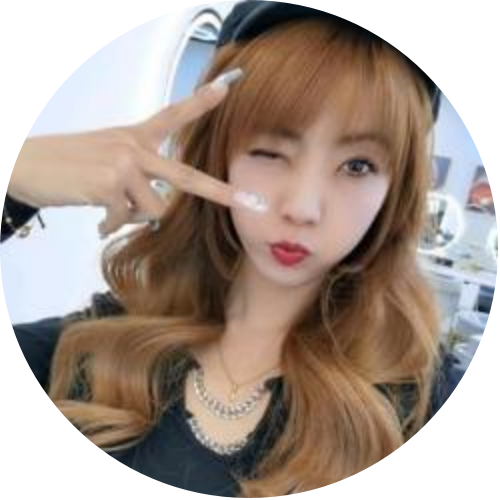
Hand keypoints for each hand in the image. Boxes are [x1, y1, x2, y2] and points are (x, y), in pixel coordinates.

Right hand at [8, 69, 267, 237]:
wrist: (24, 165)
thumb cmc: (68, 164)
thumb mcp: (106, 158)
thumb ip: (137, 177)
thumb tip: (153, 211)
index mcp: (135, 136)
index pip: (174, 115)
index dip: (202, 101)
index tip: (228, 87)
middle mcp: (134, 146)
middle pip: (184, 175)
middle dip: (216, 191)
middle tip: (243, 201)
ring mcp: (123, 164)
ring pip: (152, 209)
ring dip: (132, 216)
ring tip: (109, 211)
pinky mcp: (110, 184)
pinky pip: (125, 218)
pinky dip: (110, 224)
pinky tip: (97, 220)